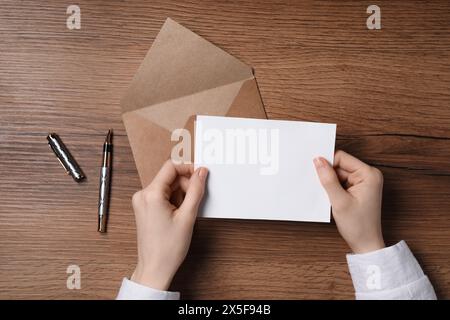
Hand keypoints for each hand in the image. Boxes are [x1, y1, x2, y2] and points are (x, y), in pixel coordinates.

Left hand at [130, 160, 207, 289]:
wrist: (155, 268)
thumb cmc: (168, 248)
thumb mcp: (188, 216)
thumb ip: (196, 190)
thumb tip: (201, 173)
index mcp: (151, 194)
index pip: (171, 166)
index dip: (188, 167)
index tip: (201, 174)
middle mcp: (143, 195)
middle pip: (169, 176)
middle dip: (186, 184)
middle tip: (195, 200)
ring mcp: (142, 201)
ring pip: (167, 186)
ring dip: (181, 193)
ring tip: (186, 212)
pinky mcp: (144, 208)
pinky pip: (162, 195)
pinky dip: (174, 200)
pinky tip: (180, 214)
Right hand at [314, 150, 384, 253]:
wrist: (366, 244)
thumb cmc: (358, 225)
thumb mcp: (339, 201)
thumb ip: (328, 179)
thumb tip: (318, 161)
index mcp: (369, 174)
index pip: (342, 158)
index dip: (327, 163)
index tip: (315, 171)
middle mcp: (368, 175)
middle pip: (340, 165)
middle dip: (328, 175)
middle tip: (323, 188)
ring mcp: (364, 182)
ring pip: (339, 174)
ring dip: (330, 183)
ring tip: (331, 197)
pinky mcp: (358, 189)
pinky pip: (341, 182)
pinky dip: (333, 188)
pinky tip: (332, 198)